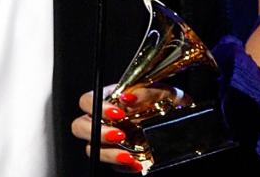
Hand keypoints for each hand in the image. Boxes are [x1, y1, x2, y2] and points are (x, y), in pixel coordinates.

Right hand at [71, 85, 190, 172]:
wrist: (180, 122)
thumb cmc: (167, 101)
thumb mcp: (161, 92)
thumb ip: (145, 92)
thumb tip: (127, 97)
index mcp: (110, 97)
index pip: (88, 100)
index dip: (96, 106)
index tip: (117, 113)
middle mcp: (104, 119)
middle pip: (80, 126)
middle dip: (96, 132)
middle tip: (119, 135)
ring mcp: (108, 140)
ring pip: (91, 148)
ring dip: (108, 154)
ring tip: (128, 156)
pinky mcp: (117, 157)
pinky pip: (110, 165)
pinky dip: (122, 166)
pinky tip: (136, 162)